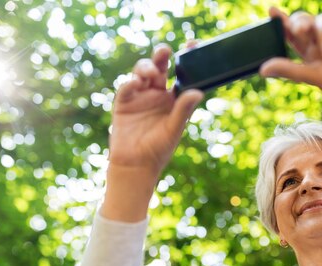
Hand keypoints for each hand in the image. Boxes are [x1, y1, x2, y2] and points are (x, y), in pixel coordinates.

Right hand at [109, 44, 203, 173]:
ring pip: (142, 73)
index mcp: (173, 98)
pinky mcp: (123, 102)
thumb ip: (183, 110)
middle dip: (161, 56)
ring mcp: (139, 96)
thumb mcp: (174, 129)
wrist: (135, 165)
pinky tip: (135, 83)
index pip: (181, 74)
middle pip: (159, 68)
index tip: (193, 44)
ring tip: (150, 73)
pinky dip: (130, 83)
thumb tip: (198, 92)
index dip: (186, 59)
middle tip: (165, 51)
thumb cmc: (159, 149)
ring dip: (145, 68)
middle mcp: (156, 93)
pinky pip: (126, 88)